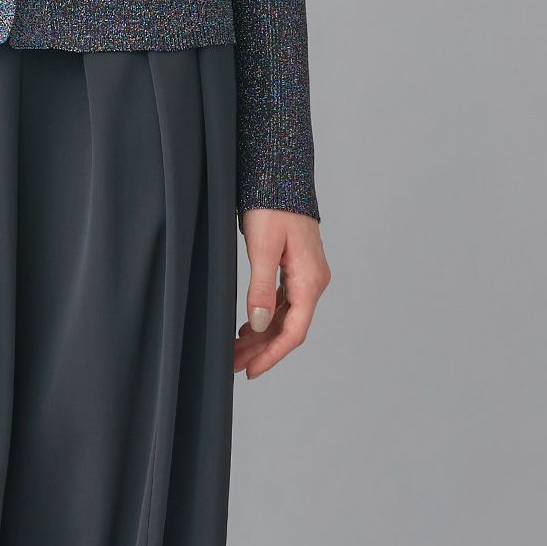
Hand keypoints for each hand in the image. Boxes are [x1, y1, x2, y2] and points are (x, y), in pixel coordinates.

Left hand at [234, 208, 329, 378]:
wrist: (280, 174)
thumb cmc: (272, 206)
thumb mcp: (262, 247)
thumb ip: (261, 287)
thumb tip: (260, 325)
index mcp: (309, 280)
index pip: (294, 332)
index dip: (272, 355)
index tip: (250, 371)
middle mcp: (313, 280)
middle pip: (289, 327)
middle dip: (261, 348)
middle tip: (233, 364)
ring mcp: (306, 273)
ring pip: (285, 315)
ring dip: (262, 334)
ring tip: (235, 349)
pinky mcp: (296, 265)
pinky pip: (284, 301)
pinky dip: (266, 316)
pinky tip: (249, 325)